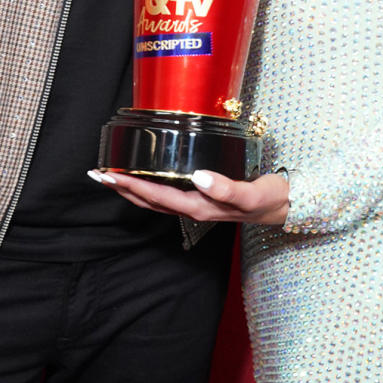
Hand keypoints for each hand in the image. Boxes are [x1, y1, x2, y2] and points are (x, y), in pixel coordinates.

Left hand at [89, 167, 289, 226]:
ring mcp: (196, 206)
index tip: (110, 174)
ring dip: (131, 189)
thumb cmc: (269, 198)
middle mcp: (193, 209)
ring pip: (155, 200)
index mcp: (199, 207)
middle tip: (97, 174)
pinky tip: (144, 179)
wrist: (285, 206)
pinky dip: (148, 188)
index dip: (132, 184)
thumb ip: (226, 187)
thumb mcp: (251, 193)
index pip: (157, 195)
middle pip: (149, 201)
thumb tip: (199, 176)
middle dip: (122, 188)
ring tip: (111, 177)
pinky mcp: (201, 200)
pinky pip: (167, 196)